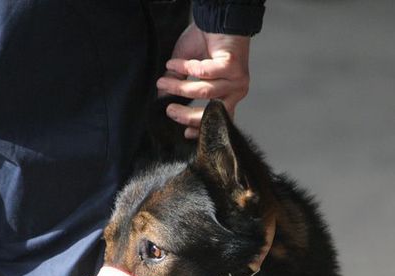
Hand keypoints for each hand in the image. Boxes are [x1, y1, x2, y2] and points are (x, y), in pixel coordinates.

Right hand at [156, 23, 250, 138]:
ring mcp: (236, 78)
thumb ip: (179, 84)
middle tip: (169, 110)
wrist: (216, 18)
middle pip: (211, 112)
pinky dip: (185, 68)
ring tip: (162, 81)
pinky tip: (172, 64)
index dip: (200, 128)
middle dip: (187, 114)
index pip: (217, 119)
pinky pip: (203, 73)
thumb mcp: (187, 69)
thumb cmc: (205, 42)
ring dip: (179, 87)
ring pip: (204, 92)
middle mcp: (236, 90)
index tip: (185, 134)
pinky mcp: (232, 65)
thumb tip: (162, 99)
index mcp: (228, 94)